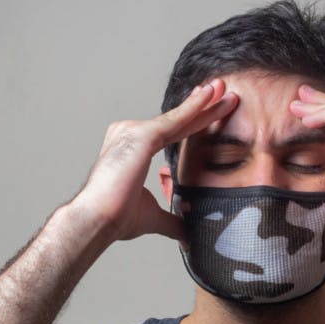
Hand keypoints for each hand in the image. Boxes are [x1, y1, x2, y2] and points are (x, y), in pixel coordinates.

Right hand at [77, 79, 238, 241]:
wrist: (98, 221)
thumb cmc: (115, 218)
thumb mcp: (152, 216)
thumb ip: (171, 221)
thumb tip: (186, 234)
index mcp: (132, 148)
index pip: (171, 132)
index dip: (193, 121)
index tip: (212, 109)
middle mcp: (130, 134)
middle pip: (176, 120)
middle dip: (203, 106)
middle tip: (225, 90)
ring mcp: (133, 131)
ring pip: (178, 117)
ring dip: (204, 103)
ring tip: (225, 88)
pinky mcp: (140, 135)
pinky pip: (174, 120)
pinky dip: (194, 108)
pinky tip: (210, 96)